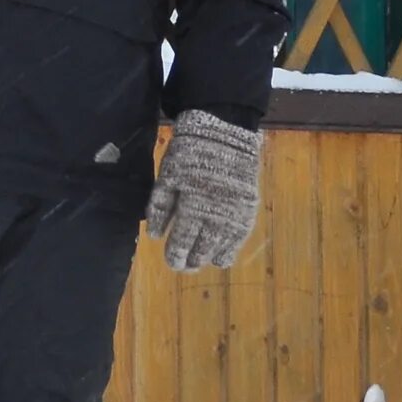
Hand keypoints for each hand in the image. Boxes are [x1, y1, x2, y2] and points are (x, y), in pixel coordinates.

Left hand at [147, 109, 260, 270]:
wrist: (225, 135)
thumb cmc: (190, 153)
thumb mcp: (167, 176)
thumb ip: (160, 206)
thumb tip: (154, 235)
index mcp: (192, 208)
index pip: (182, 243)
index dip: (175, 256)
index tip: (171, 263)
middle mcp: (216, 218)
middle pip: (202, 250)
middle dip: (191, 261)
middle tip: (183, 266)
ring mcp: (235, 216)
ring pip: (221, 249)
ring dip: (209, 258)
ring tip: (199, 261)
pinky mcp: (248, 211)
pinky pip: (239, 240)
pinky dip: (229, 250)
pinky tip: (220, 255)